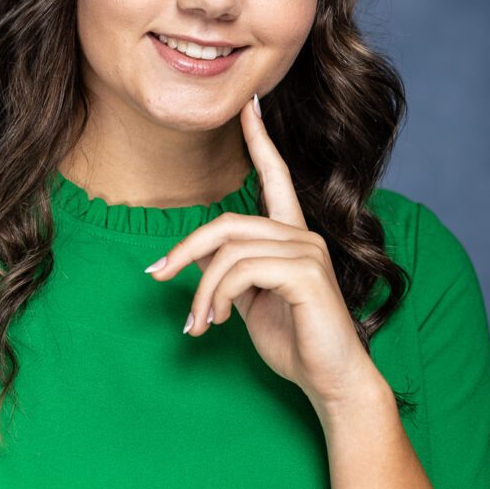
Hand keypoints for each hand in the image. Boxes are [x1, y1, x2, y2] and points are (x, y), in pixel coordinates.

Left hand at [144, 95, 379, 409]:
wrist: (330, 381)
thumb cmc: (295, 344)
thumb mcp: (252, 303)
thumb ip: (232, 274)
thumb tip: (196, 261)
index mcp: (292, 237)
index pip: (276, 178)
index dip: (261, 141)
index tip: (249, 107)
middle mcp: (303, 236)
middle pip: (227, 223)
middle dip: (186, 250)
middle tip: (158, 278)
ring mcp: (307, 252)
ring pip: (229, 251)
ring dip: (201, 290)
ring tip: (198, 323)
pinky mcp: (306, 273)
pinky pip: (241, 270)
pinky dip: (216, 297)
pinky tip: (216, 323)